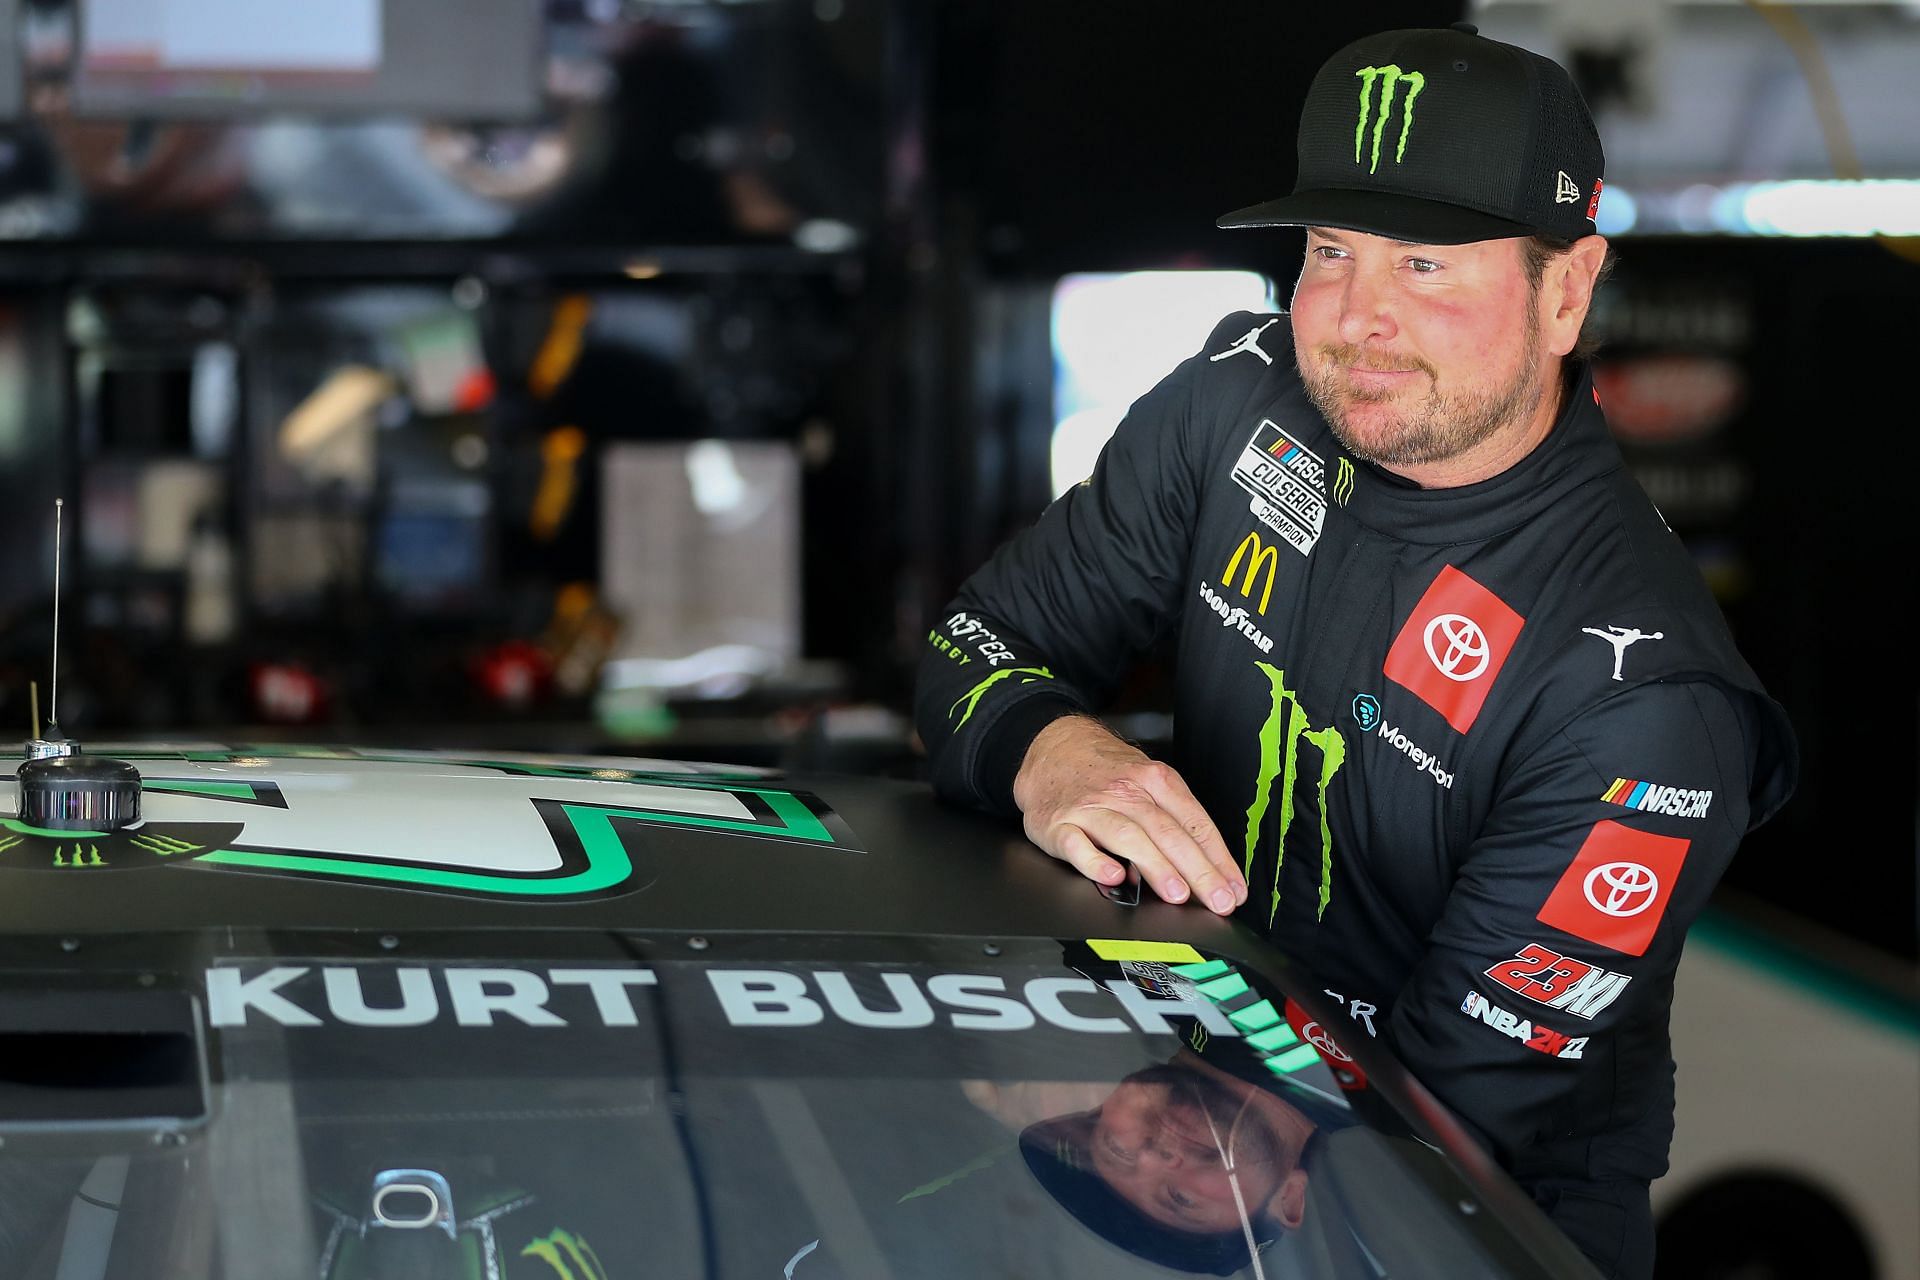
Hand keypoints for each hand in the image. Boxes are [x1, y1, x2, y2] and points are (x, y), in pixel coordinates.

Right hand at [1012, 715, 1245, 914]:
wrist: (1051, 748)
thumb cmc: (1104, 772)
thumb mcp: (1145, 779)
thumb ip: (1171, 818)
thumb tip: (1202, 867)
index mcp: (1154, 780)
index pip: (1194, 822)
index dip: (1218, 859)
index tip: (1234, 889)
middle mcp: (1124, 792)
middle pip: (1167, 832)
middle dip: (1197, 870)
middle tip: (1217, 900)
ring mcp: (1090, 808)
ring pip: (1128, 837)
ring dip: (1156, 866)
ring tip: (1177, 894)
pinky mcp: (1058, 825)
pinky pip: (1077, 845)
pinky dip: (1095, 862)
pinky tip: (1113, 877)